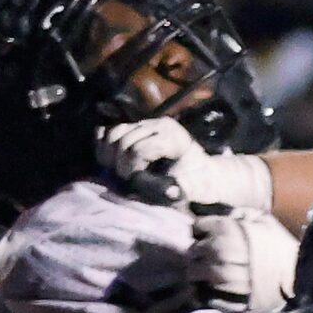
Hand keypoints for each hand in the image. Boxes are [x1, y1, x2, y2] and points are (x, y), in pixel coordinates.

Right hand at [98, 120, 274, 211]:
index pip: (137, 149)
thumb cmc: (200, 183)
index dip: (131, 170)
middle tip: (126, 180)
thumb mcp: (190, 189)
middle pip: (123, 140)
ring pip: (114, 133)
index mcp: (173, 137)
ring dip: (110, 155)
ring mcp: (148, 123)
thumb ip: (170, 189)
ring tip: (120, 172)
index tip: (134, 183)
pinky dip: (106, 146)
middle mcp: (160, 125)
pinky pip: (112, 131)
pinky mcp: (139, 127)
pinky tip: (111, 161)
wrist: (207, 173)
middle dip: (120, 164)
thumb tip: (147, 188)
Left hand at [188, 210, 298, 312]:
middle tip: (204, 256)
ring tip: (205, 273)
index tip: (205, 235)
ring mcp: (224, 276)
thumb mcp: (264, 220)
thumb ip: (241, 214)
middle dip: (196, 253)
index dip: (200, 230)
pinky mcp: (229, 297)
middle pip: (193, 251)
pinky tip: (211, 290)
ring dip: (198, 273)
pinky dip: (205, 293)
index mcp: (228, 230)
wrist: (300, 276)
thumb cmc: (282, 246)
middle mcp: (221, 252)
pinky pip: (207, 295)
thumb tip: (226, 214)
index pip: (197, 227)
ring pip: (196, 274)